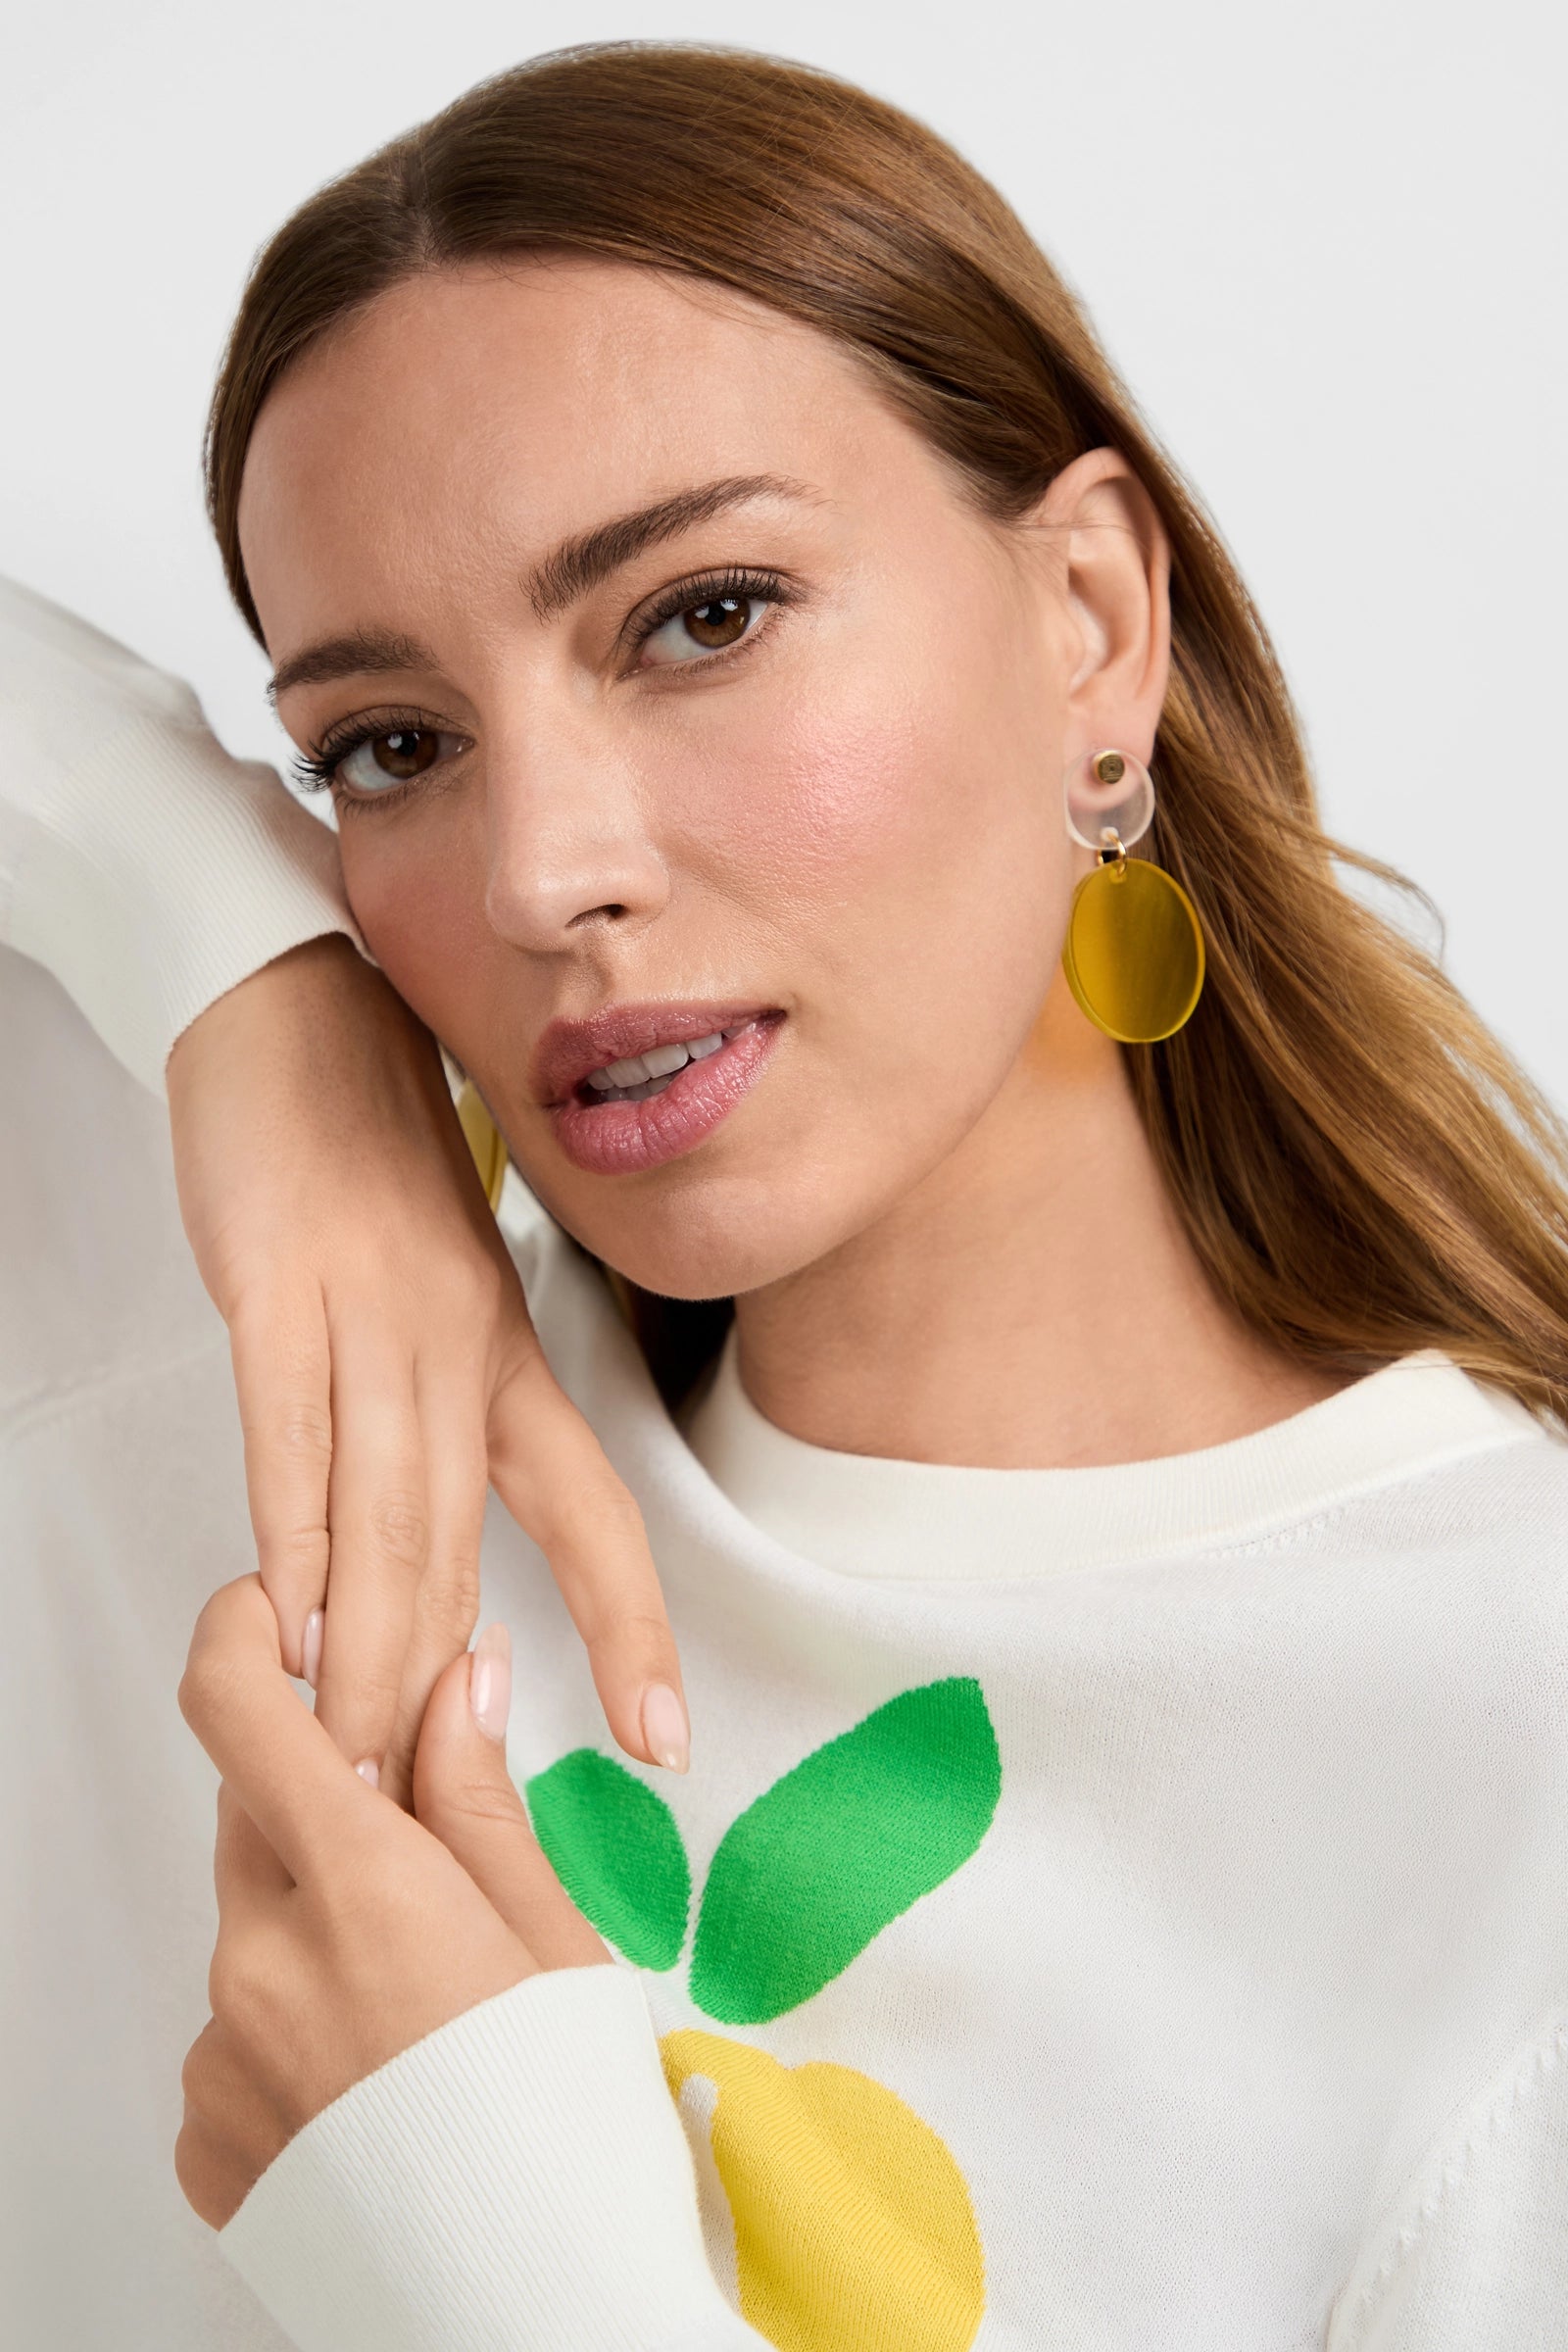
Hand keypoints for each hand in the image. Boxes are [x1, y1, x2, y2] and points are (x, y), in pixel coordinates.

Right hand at [165, 936, 688, 1803]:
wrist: (298, 1005)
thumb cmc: (366, 1149)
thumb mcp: (438, 1279)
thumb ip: (439, 1400)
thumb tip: (420, 1539)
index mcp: (506, 1347)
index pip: (591, 1508)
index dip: (631, 1626)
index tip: (666, 1740)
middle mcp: (460, 1342)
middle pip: (471, 1541)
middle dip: (454, 1686)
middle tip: (440, 1818)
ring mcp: (369, 1314)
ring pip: (386, 1506)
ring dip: (373, 1643)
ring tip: (359, 1765)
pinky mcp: (276, 1287)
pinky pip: (288, 1428)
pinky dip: (290, 1531)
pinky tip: (287, 1620)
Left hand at [175, 1574, 606, 2228]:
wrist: (540, 2318)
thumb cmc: (571, 2131)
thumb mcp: (555, 1938)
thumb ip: (481, 1797)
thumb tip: (456, 1673)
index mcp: (360, 1891)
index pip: (240, 1709)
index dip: (241, 1633)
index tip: (269, 1607)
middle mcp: (261, 1963)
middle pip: (253, 1815)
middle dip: (326, 1805)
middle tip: (425, 1868)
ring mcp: (220, 2056)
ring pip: (250, 1927)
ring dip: (316, 1927)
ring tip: (420, 2012)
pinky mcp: (206, 2135)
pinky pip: (232, 2033)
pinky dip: (294, 2028)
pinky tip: (381, 2080)